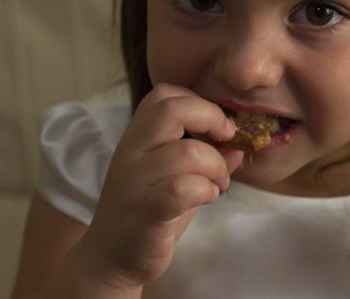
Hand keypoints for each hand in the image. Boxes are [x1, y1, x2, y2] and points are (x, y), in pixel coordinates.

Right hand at [76, 84, 243, 290]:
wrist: (111, 256)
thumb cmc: (150, 209)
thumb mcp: (177, 175)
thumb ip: (206, 156)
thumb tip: (238, 145)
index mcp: (138, 135)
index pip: (165, 93)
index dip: (199, 101)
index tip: (218, 126)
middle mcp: (131, 151)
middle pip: (172, 109)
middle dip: (211, 118)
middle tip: (226, 139)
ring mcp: (135, 180)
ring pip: (188, 152)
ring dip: (216, 166)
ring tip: (217, 183)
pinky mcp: (145, 211)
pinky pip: (183, 188)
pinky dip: (206, 190)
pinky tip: (207, 198)